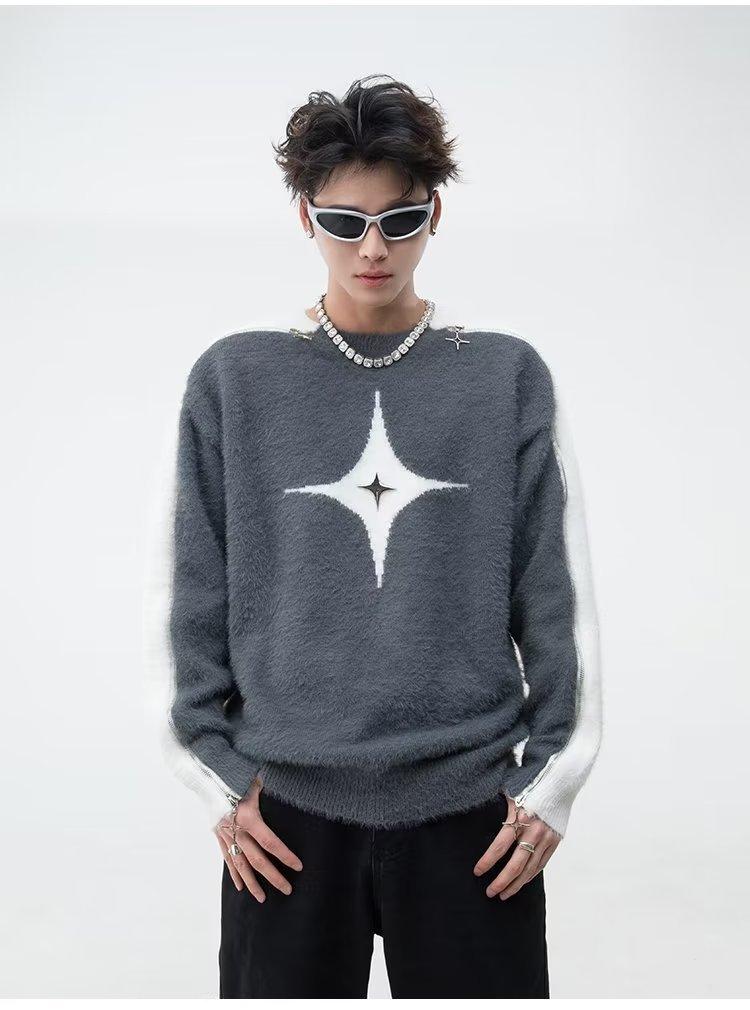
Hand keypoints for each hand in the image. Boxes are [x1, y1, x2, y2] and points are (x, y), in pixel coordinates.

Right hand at [214, 776, 303, 902]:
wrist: (208, 776)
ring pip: (240, 864)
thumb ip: (272, 791)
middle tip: (287, 890)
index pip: (270, 842)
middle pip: (256, 859)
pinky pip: (227, 858)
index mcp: (248, 816)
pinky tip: (241, 887)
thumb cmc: (237, 775)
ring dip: (252, 883)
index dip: (285, 855)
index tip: (298, 866)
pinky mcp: (218, 835)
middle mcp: (236, 829)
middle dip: (273, 876)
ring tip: (262, 898)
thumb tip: (293, 792)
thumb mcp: (257, 780)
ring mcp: (225, 834)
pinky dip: (234, 873)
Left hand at [472, 792, 560, 899]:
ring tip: (503, 894)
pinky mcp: (555, 841)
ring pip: (530, 869)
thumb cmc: (529, 783)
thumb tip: (475, 810)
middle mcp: (534, 831)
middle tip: (490, 892)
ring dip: (516, 884)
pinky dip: (530, 875)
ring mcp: (546, 838)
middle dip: (501, 881)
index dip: (488, 861)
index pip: (500, 846)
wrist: (558, 780)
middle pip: (516, 864)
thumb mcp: (510, 791)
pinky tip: (521, 882)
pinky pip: (541, 864)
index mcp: (520, 817)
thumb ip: (496, 806)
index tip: (477, 872)